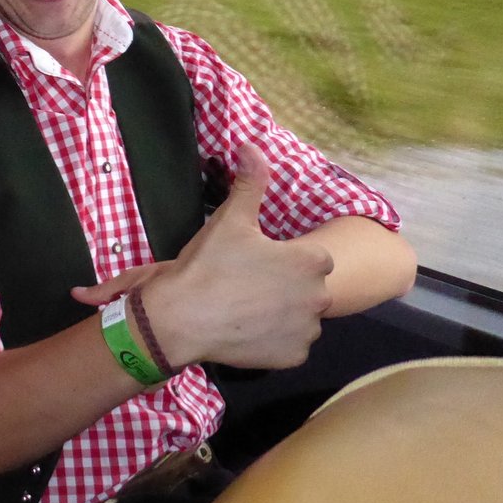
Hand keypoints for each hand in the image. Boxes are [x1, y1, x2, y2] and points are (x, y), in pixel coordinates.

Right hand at [130, 143, 331, 369]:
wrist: (182, 318)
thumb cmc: (209, 265)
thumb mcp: (230, 219)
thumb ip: (250, 182)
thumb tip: (252, 145)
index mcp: (312, 261)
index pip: (311, 258)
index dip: (283, 259)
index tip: (257, 262)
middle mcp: (320, 297)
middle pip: (308, 288)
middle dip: (285, 287)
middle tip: (247, 285)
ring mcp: (307, 331)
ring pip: (300, 317)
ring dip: (282, 314)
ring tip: (246, 309)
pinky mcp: (292, 357)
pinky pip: (289, 345)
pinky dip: (273, 340)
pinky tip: (247, 331)